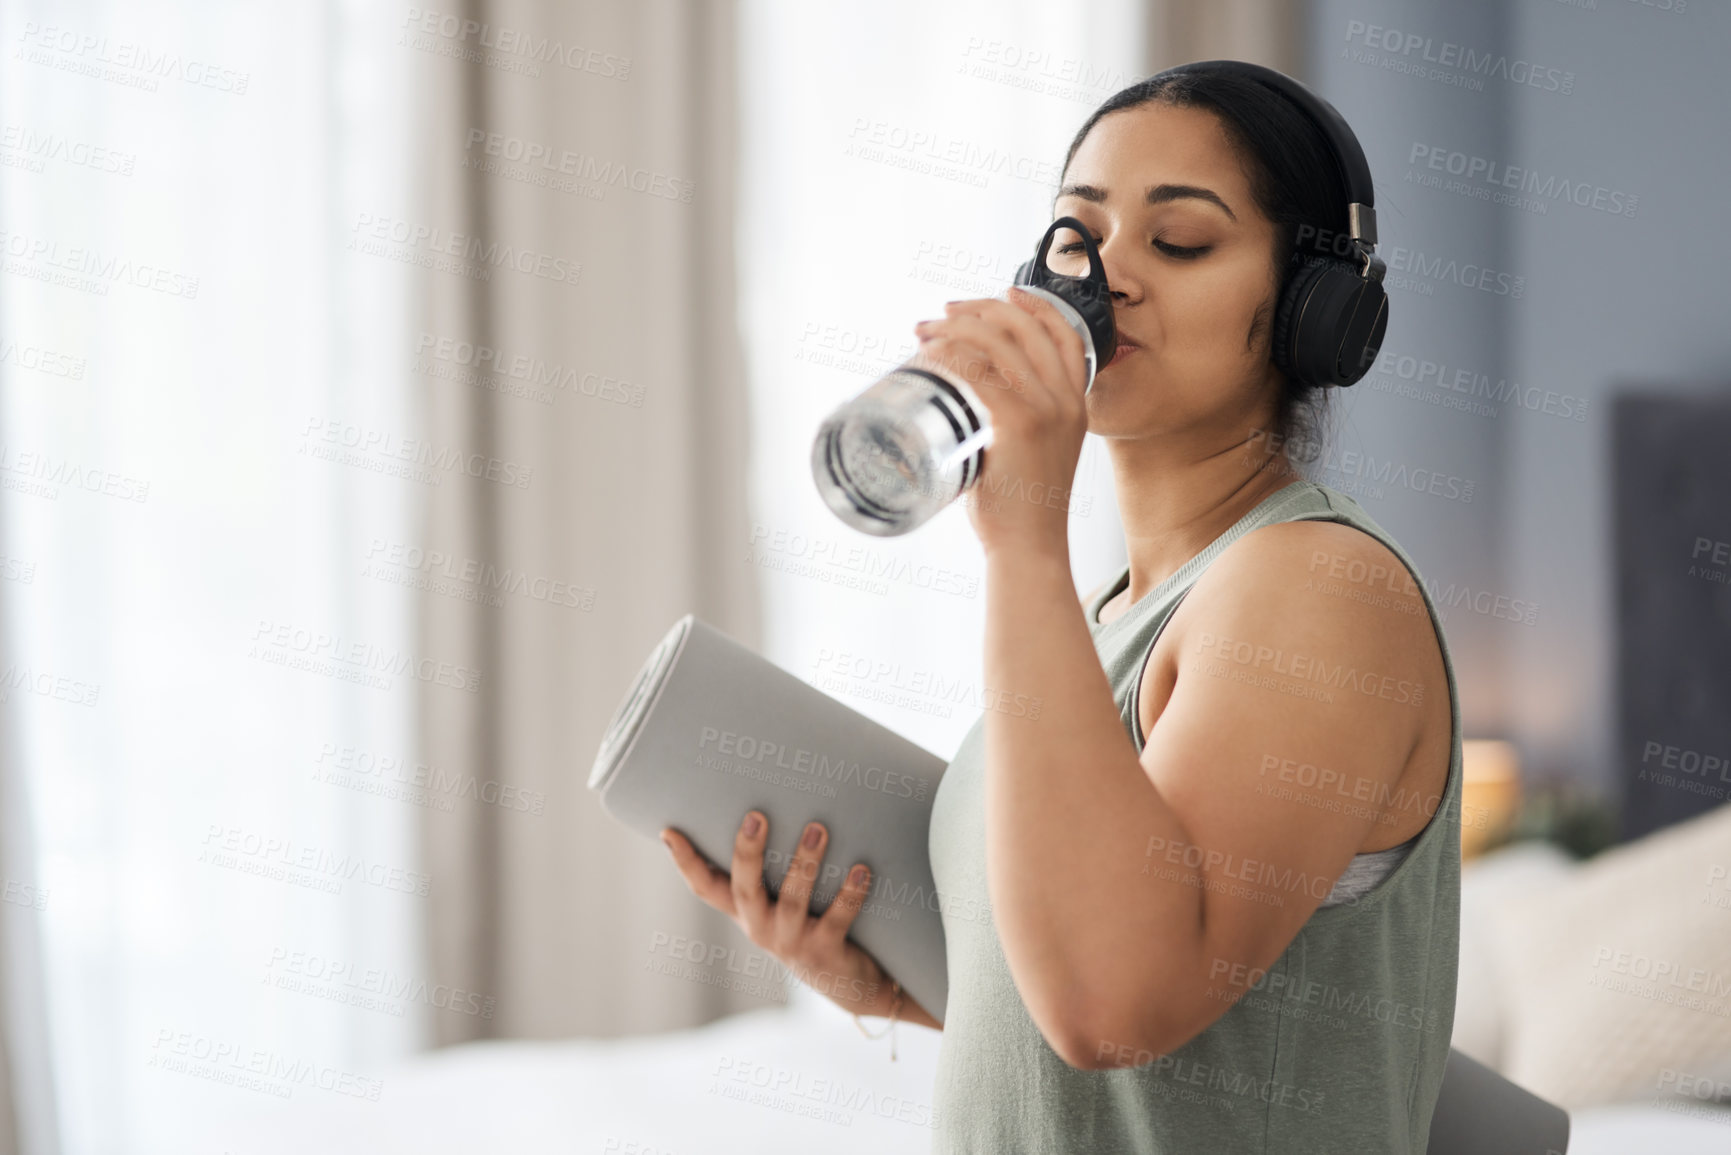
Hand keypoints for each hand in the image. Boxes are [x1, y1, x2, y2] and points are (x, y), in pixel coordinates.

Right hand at [660, 811, 895, 1016]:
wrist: (848, 982)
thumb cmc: (811, 925)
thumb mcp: (782, 901)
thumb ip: (772, 867)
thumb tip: (773, 805)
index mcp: (746, 912)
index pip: (706, 888)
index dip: (685, 862)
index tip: (669, 830)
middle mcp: (761, 928)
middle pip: (744, 890)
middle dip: (747, 853)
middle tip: (756, 815)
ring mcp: (792, 942)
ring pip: (792, 902)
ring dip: (804, 864)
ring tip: (817, 828)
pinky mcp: (825, 952)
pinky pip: (838, 919)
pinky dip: (850, 893)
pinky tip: (861, 869)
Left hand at [910, 287, 1089, 555]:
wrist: (1030, 549)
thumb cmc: (1021, 510)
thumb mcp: (1033, 456)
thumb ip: (1014, 425)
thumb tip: (966, 405)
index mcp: (1076, 405)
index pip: (1066, 334)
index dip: (1034, 305)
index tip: (1001, 292)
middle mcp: (1067, 401)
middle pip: (1027, 327)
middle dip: (980, 309)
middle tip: (943, 313)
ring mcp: (1047, 410)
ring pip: (1001, 342)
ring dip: (957, 327)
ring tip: (925, 331)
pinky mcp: (1020, 424)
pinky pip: (982, 372)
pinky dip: (953, 356)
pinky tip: (932, 354)